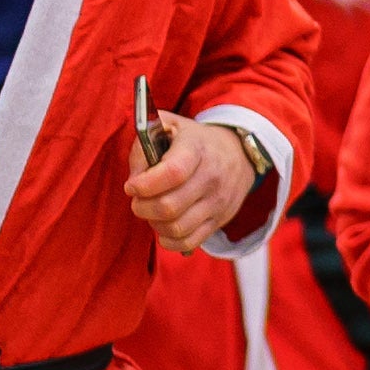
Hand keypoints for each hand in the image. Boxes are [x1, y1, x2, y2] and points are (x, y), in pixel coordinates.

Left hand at [124, 114, 261, 247]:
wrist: (238, 153)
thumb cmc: (194, 141)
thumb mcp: (168, 127)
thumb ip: (144, 147)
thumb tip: (135, 180)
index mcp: (196, 149)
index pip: (173, 172)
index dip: (145, 184)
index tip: (131, 186)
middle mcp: (211, 176)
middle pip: (170, 206)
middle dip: (142, 207)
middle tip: (138, 200)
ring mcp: (217, 201)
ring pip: (177, 228)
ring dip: (154, 224)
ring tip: (151, 212)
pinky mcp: (219, 220)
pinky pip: (189, 242)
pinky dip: (169, 241)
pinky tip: (163, 228)